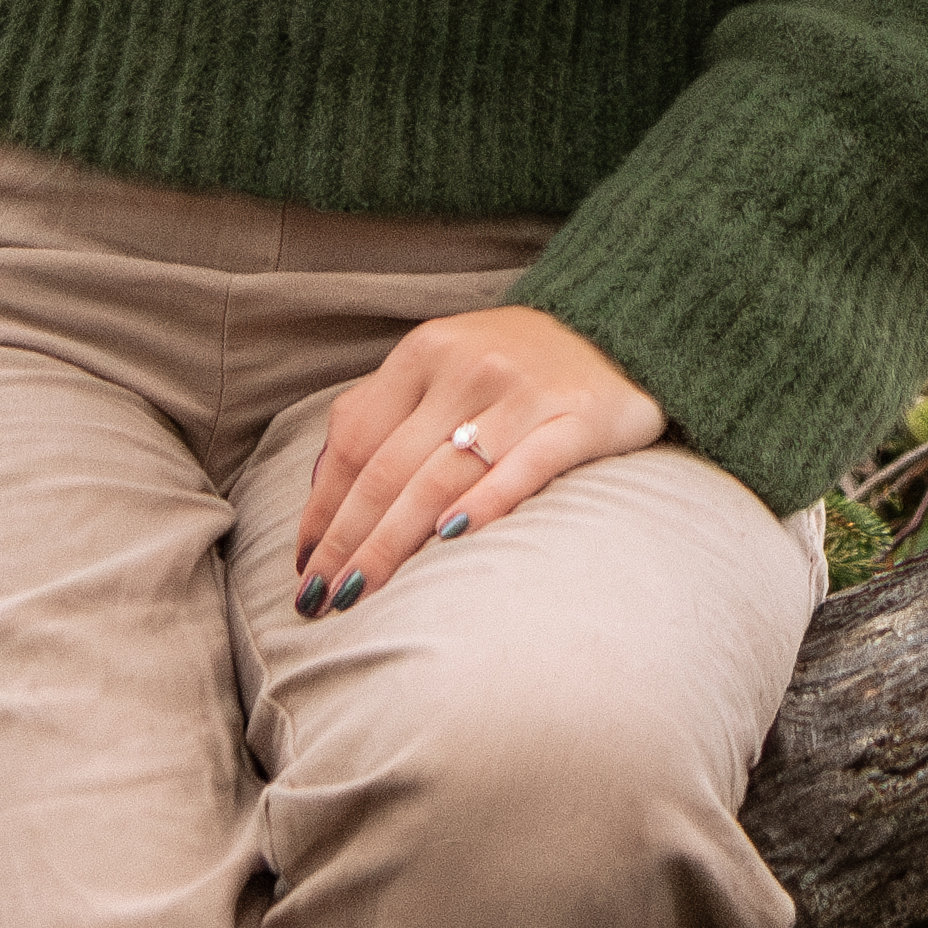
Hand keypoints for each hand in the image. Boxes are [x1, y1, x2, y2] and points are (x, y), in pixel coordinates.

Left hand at [289, 309, 666, 617]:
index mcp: (425, 351)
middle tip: (319, 598)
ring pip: (441, 477)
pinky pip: (522, 469)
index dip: (323, 507)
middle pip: (390, 468)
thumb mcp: (442, 366)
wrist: (624, 329)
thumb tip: (321, 493)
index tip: (303, 564)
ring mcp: (523, 392)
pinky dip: (482, 506)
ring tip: (360, 591)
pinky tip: (448, 542)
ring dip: (392, 542)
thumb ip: (382, 413)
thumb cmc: (515, 366)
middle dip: (347, 540)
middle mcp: (467, 366)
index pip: (356, 440)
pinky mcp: (578, 418)